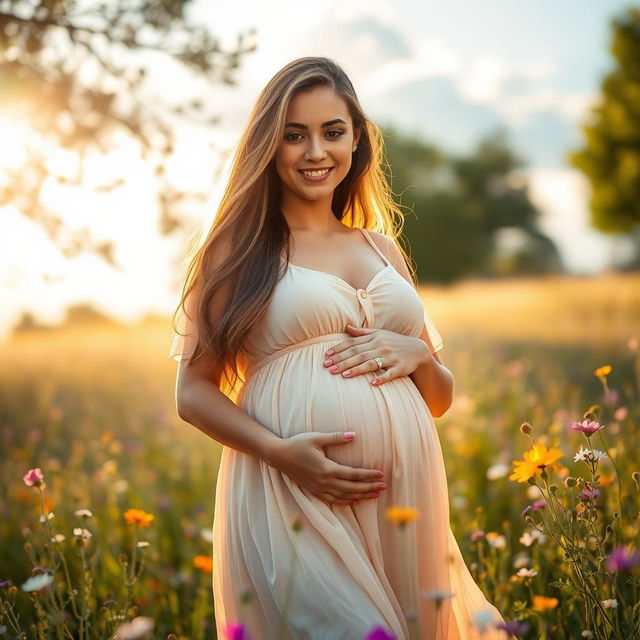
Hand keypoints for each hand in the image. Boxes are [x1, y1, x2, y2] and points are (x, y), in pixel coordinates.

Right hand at [266, 431, 387, 505]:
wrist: (279, 456)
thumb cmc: (298, 444)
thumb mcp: (317, 438)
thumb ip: (336, 437)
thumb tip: (354, 435)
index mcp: (327, 468)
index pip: (353, 474)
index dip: (368, 475)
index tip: (381, 475)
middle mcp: (325, 481)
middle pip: (352, 487)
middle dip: (370, 488)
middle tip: (385, 487)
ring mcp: (319, 488)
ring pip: (345, 496)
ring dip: (361, 496)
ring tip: (375, 495)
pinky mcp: (314, 491)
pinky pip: (333, 500)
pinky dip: (346, 501)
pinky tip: (356, 501)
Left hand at [323, 324, 428, 385]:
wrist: (418, 350)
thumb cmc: (394, 342)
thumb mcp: (379, 334)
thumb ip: (362, 333)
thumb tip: (346, 328)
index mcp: (375, 338)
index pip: (353, 344)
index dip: (339, 349)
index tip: (326, 355)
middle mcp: (381, 346)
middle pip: (358, 354)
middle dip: (342, 361)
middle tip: (327, 367)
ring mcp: (390, 357)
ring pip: (370, 363)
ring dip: (356, 369)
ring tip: (343, 375)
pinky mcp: (400, 368)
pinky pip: (389, 374)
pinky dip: (381, 378)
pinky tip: (372, 384)